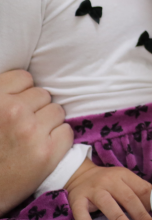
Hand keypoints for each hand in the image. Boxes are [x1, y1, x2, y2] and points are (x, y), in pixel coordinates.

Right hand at [0, 70, 71, 215]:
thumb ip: (3, 95)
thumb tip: (25, 82)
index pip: (24, 78)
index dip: (22, 93)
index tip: (16, 107)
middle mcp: (12, 111)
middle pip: (43, 95)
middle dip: (36, 109)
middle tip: (22, 127)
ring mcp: (31, 131)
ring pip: (57, 111)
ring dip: (49, 123)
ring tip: (31, 139)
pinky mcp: (48, 152)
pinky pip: (67, 131)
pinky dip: (59, 140)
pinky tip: (42, 149)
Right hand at [65, 158, 151, 219]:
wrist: (80, 174)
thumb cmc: (108, 180)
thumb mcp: (124, 178)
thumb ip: (137, 189)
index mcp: (124, 175)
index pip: (142, 189)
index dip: (150, 204)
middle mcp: (110, 181)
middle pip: (128, 198)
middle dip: (140, 214)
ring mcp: (94, 190)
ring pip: (108, 205)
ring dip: (119, 219)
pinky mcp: (78, 200)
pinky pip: (82, 213)